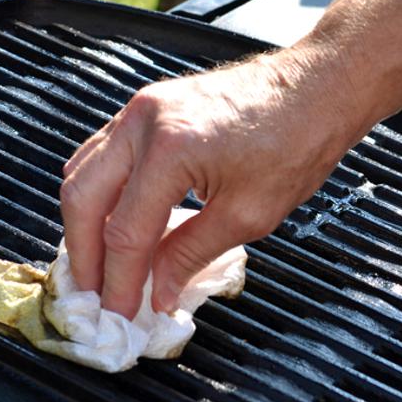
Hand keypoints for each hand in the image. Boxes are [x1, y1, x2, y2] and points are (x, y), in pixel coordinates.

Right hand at [59, 44, 385, 319]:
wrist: (318, 87)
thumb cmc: (297, 140)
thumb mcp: (249, 213)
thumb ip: (190, 255)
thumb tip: (157, 292)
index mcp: (170, 148)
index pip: (125, 231)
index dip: (118, 281)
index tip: (118, 314)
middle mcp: (144, 122)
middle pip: (83, 198)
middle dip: (84, 254)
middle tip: (92, 295)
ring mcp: (141, 108)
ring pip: (84, 172)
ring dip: (85, 223)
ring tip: (97, 266)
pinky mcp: (148, 106)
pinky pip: (102, 154)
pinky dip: (100, 193)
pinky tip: (110, 221)